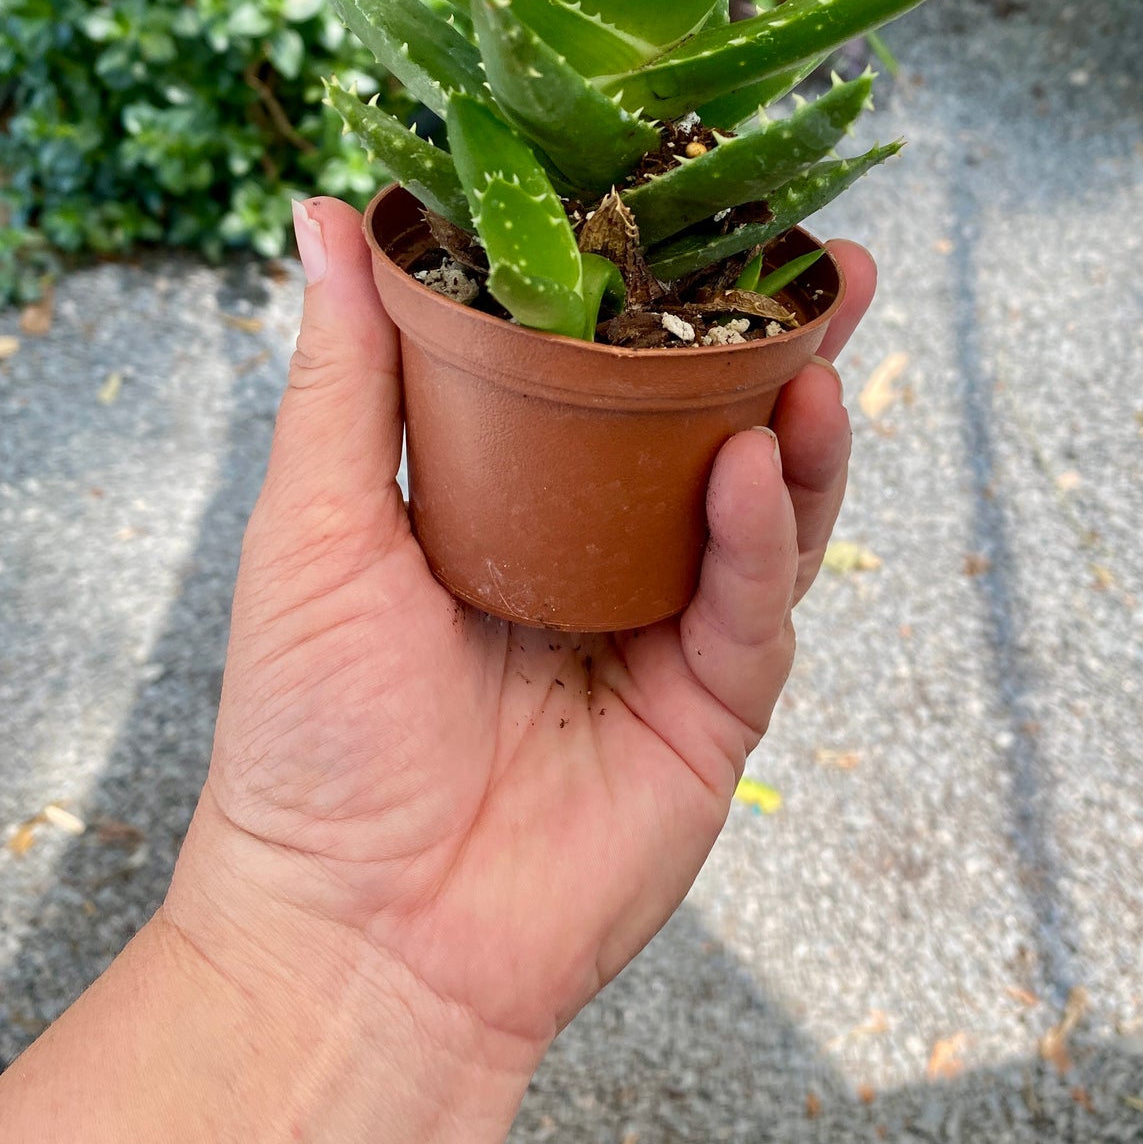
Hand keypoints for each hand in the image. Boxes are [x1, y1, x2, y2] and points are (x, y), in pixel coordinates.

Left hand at [167, 195, 874, 1068]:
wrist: (357, 932)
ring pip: (765, 512)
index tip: (696, 211)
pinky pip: (754, 606)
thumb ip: (347, 372)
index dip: (658, 300)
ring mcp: (666, 633)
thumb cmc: (311, 731)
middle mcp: (604, 558)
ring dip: (797, 430)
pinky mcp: (712, 710)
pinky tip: (757, 464)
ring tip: (813, 352)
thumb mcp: (316, 523)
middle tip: (831, 269)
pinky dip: (760, 535)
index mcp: (516, 506)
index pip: (608, 380)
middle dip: (778, 350)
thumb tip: (328, 216)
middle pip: (713, 432)